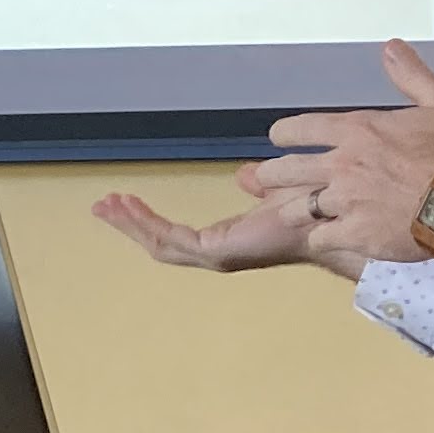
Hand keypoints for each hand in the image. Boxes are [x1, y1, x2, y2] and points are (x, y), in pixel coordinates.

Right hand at [92, 185, 322, 273]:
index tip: (125, 200)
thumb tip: (245, 176)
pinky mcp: (217, 253)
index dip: (149, 221)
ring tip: (109, 203)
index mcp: (228, 240)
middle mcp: (218, 253)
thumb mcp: (274, 191)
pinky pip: (171, 240)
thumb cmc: (312, 206)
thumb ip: (258, 185)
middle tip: (102, 205)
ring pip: (160, 244)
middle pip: (160, 243)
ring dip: (132, 224)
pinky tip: (130, 204)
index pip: (178, 236)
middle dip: (130, 224)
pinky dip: (147, 222)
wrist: (331, 216)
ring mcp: (216, 256)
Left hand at [237, 41, 433, 278]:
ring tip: (294, 211)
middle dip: (271, 174)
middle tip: (268, 178)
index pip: (298, 129)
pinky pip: (318, 240)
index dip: (284, 135)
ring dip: (293, 209)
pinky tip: (325, 239)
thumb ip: (411, 76)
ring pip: (294, 208)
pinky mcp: (355, 235)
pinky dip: (319, 239)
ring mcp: (346, 202)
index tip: (280, 139)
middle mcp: (343, 165)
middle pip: (283, 170)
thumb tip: (391, 48)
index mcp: (359, 131)